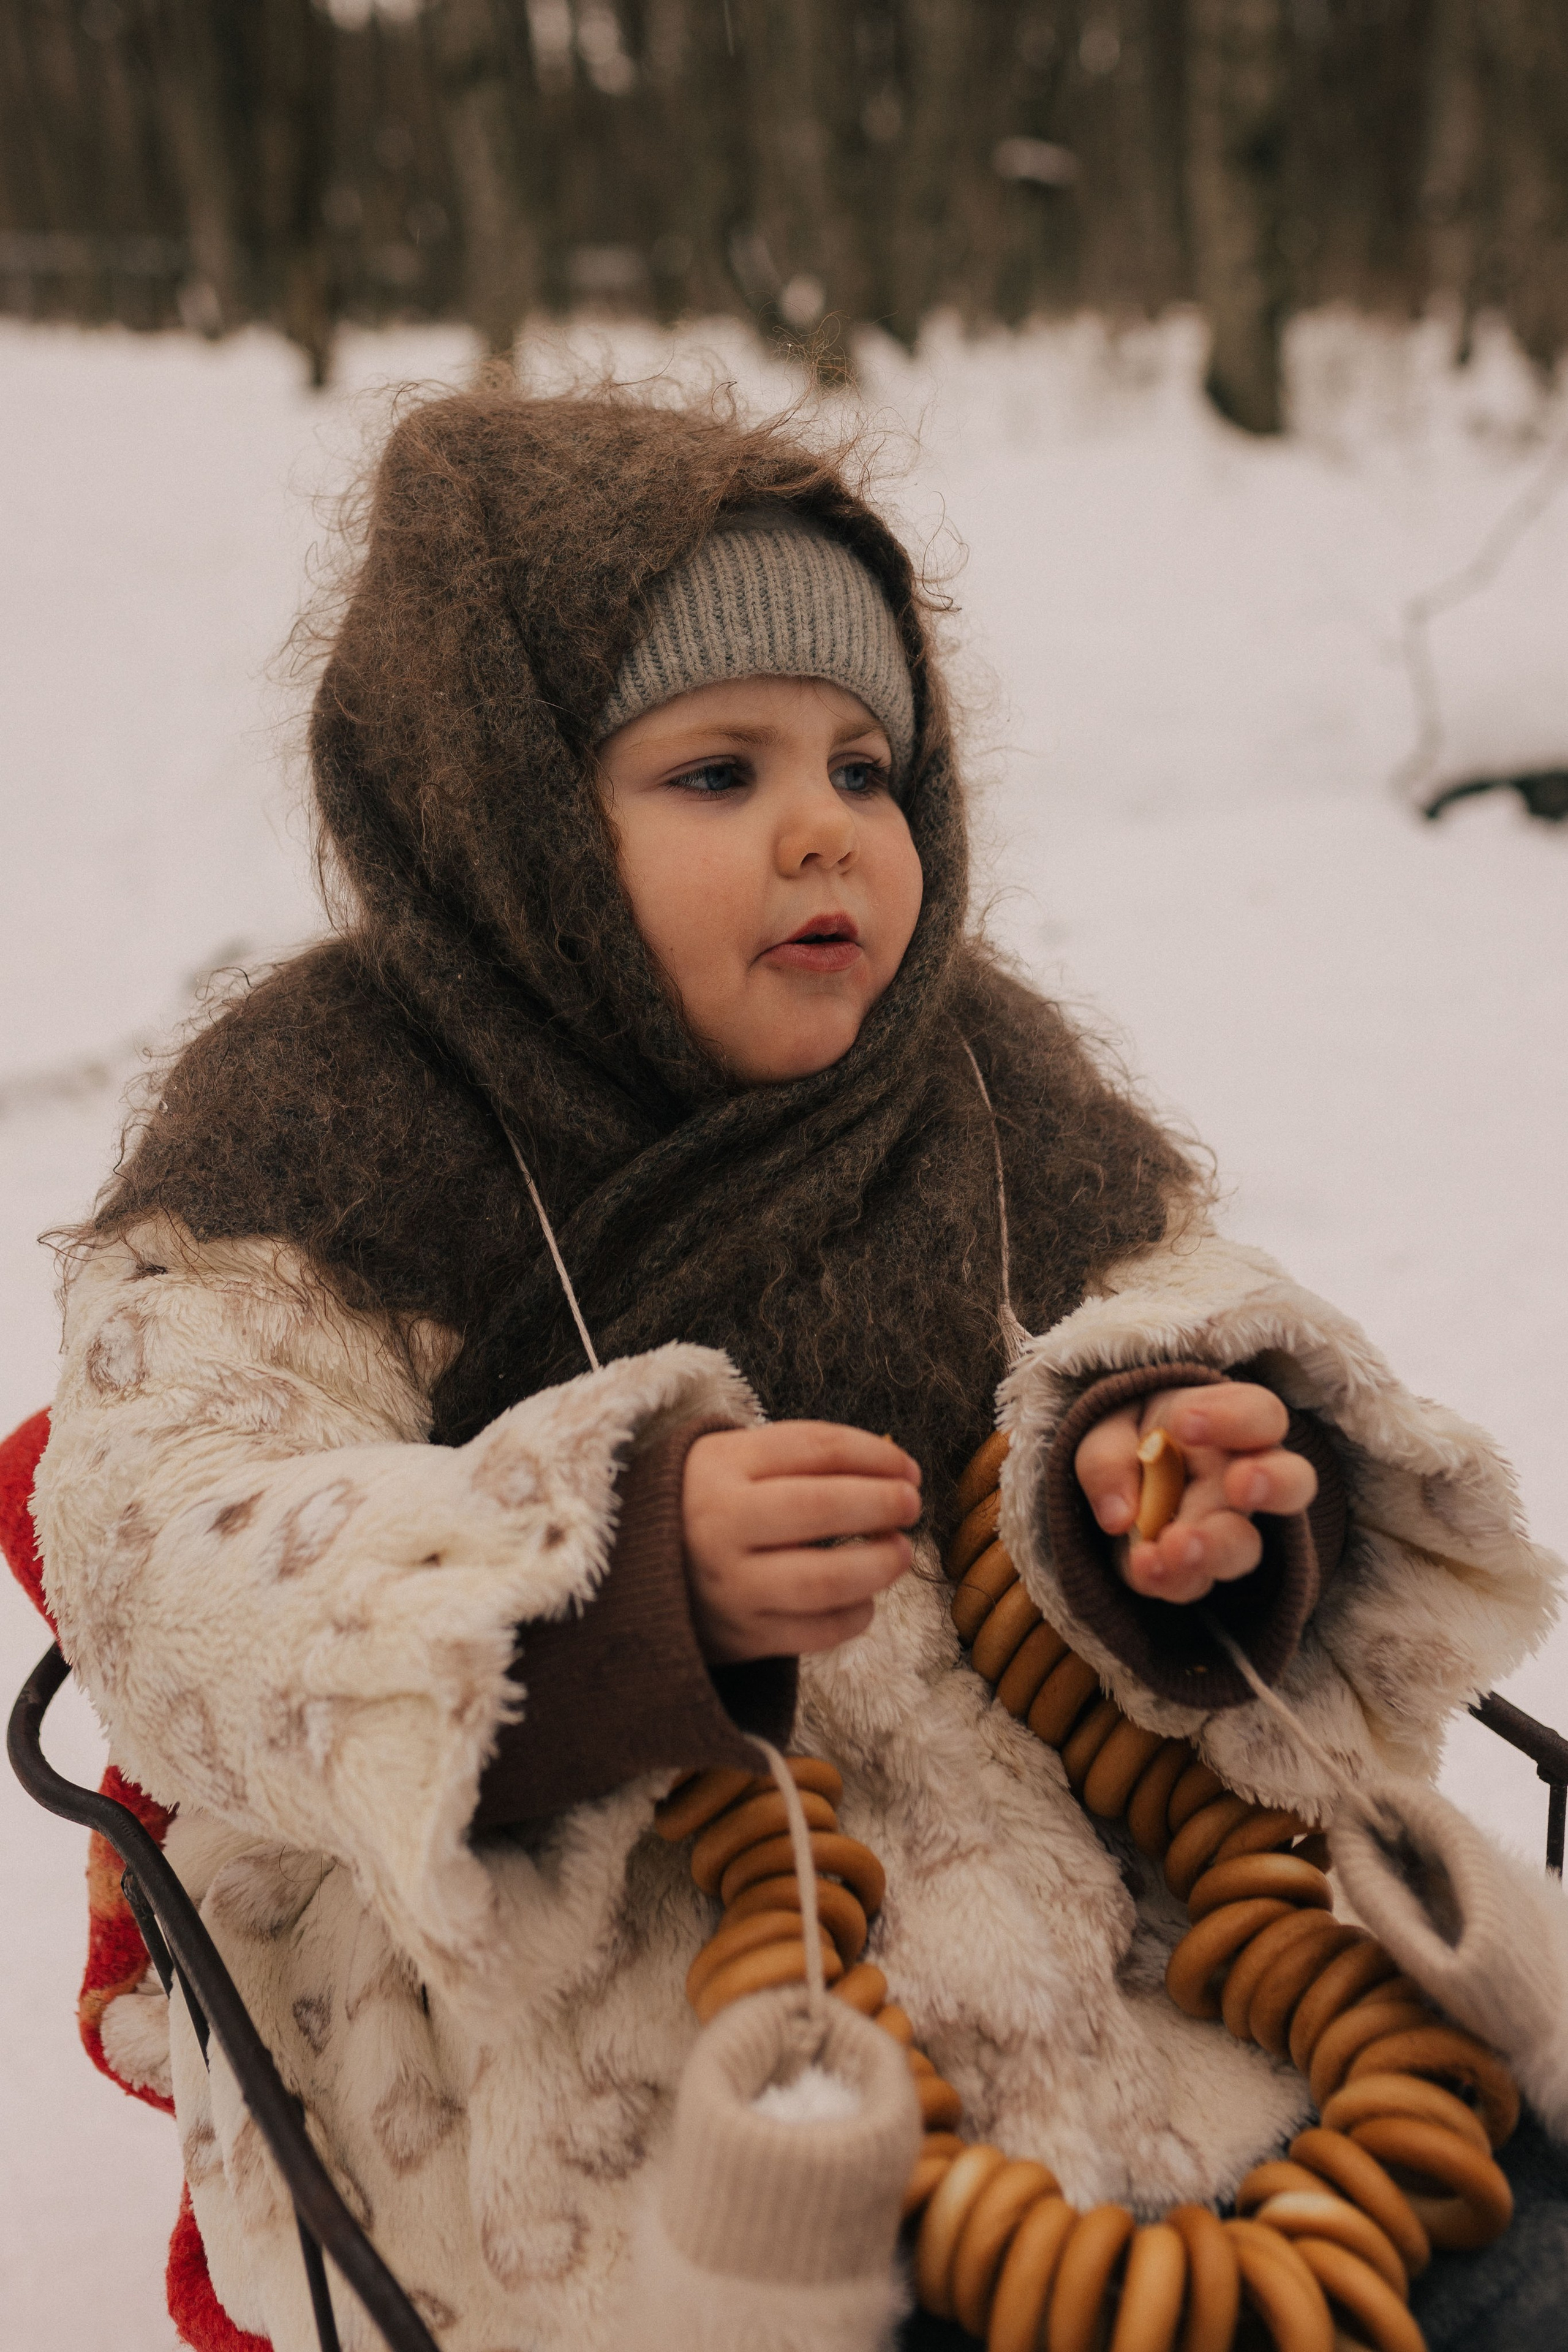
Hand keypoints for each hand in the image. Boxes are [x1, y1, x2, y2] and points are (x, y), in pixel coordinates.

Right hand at [684, 1422, 921, 1662]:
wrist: (633, 1569)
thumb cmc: (709, 1503)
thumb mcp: (737, 1459)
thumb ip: (807, 1458)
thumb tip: (897, 1472)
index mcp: (721, 1466)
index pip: (817, 1449)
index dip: (877, 1456)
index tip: (908, 1467)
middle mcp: (719, 1525)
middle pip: (822, 1508)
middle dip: (883, 1504)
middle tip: (910, 1505)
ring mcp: (729, 1586)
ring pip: (825, 1579)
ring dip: (879, 1565)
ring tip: (898, 1552)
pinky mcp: (740, 1637)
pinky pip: (816, 1632)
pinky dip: (855, 1615)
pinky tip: (863, 1597)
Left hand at [1074, 1382, 1316, 1603]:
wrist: (1120, 1485)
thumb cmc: (1130, 1441)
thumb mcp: (1107, 1431)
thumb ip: (1108, 1460)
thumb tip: (1118, 1516)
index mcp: (1231, 1424)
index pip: (1261, 1414)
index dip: (1235, 1419)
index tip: (1186, 1422)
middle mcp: (1246, 1478)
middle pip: (1291, 1482)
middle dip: (1271, 1484)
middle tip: (1241, 1486)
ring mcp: (1231, 1529)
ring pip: (1247, 1545)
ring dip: (1214, 1548)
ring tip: (1174, 1545)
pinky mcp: (1200, 1570)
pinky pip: (1196, 1582)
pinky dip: (1170, 1579)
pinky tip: (1145, 1568)